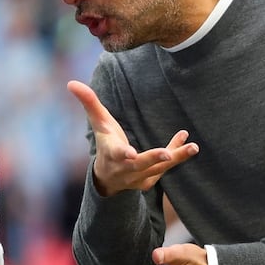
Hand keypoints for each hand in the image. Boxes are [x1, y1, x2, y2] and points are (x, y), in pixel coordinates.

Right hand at [67, 80, 198, 196]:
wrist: (108, 178)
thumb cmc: (105, 143)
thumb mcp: (99, 123)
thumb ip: (89, 103)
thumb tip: (71, 83)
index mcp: (111, 153)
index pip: (116, 154)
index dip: (123, 154)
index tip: (130, 153)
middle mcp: (124, 169)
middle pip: (140, 165)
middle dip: (154, 159)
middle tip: (167, 154)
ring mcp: (137, 178)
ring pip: (158, 168)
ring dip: (176, 157)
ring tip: (193, 147)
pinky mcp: (149, 181)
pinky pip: (165, 168)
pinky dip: (177, 154)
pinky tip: (188, 143)